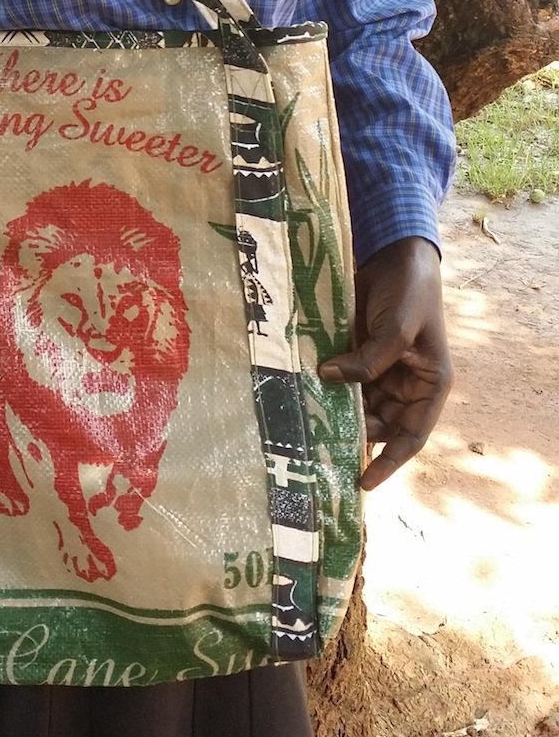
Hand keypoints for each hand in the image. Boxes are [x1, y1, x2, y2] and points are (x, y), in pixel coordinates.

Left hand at [319, 236, 452, 490]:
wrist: (395, 253)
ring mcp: (381, 370)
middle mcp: (406, 384)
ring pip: (359, 405)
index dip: (389, 462)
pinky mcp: (358, 353)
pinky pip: (343, 380)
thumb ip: (370, 360)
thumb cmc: (411, 291)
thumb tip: (331, 379)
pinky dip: (327, 389)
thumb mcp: (399, 328)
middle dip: (357, 436)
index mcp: (430, 385)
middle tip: (321, 452)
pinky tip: (305, 397)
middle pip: (381, 423)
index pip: (412, 435)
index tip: (363, 483)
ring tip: (308, 431)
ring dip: (338, 414)